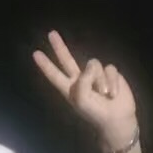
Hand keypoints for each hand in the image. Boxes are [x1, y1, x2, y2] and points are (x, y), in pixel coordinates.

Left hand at [33, 30, 137, 151]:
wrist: (116, 118)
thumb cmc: (95, 112)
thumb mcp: (82, 99)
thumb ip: (82, 80)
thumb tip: (91, 65)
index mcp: (70, 88)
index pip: (54, 75)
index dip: (45, 65)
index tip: (35, 54)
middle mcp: (80, 79)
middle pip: (67, 60)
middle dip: (59, 47)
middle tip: (51, 33)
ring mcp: (95, 75)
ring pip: (93, 65)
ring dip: (100, 81)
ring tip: (104, 95)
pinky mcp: (110, 73)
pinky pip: (109, 69)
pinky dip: (112, 81)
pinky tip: (113, 93)